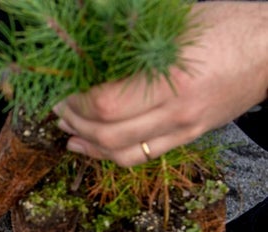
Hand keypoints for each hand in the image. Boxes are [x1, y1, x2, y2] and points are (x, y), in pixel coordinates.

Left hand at [55, 1, 267, 166]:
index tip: (62, 88)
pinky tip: (89, 145)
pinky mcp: (188, 136)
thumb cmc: (227, 26)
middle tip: (58, 108)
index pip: (107, 104)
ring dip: (87, 143)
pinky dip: (108, 154)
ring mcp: (183, 128)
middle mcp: (177, 110)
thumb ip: (132, 35)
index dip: (77, 101)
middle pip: (108, 132)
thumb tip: (85, 34)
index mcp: (172, 78)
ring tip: (67, 128)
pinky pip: (141, 157)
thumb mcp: (177, 21)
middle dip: (75, 121)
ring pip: (121, 152)